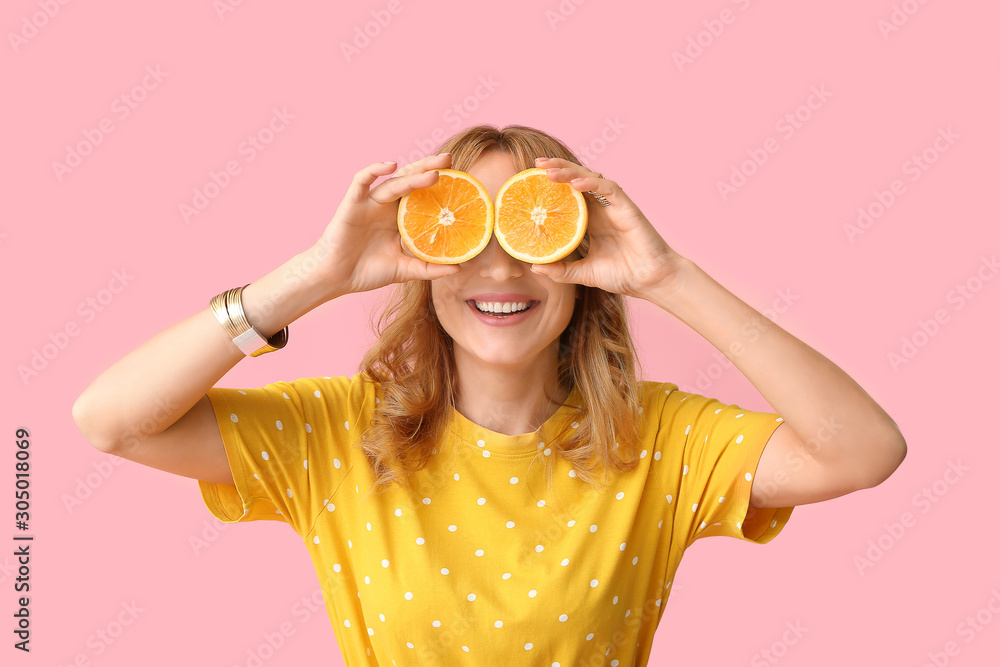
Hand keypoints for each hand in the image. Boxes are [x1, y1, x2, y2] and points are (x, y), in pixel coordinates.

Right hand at [308, 154, 460, 296]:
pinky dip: (374, 170)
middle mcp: (387, 206)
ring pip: (394, 182)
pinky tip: (390, 165)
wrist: (336, 278)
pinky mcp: (352, 203)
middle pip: (411, 181)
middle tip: (450, 160)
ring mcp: (370, 203)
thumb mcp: (405, 270)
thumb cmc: (367, 272)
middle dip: (429, 168)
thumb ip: (430, 268)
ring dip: (413, 175)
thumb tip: (460, 268)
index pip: (423, 196)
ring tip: (433, 172)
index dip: (440, 186)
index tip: (462, 180)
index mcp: (400, 218)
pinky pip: (362, 180)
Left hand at [529, 157, 685, 299]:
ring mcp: (614, 206)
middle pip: (577, 179)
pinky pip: (609, 188)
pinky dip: (592, 183)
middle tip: (536, 164)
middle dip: (557, 168)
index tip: (530, 179)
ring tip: (549, 171)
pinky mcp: (627, 208)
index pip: (568, 193)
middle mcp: (601, 208)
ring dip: (570, 172)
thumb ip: (561, 270)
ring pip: (590, 179)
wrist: (649, 282)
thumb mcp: (584, 273)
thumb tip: (534, 267)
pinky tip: (575, 184)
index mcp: (590, 220)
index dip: (551, 184)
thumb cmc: (622, 275)